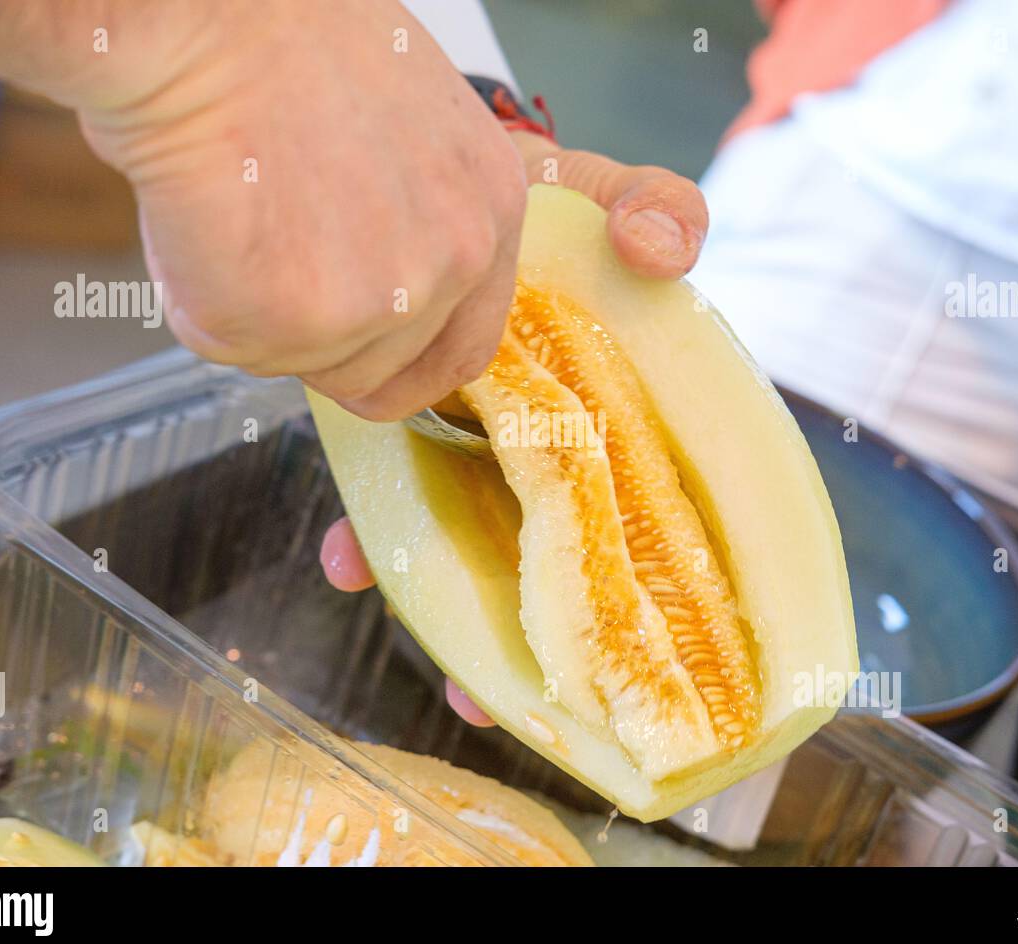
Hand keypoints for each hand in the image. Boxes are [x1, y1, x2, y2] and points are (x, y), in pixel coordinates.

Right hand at [0, 0, 527, 421]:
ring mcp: (381, 300)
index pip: (463, 351)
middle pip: (381, 375)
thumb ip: (416, 221)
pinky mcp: (294, 320)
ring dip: (255, 314)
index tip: (362, 359)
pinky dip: (196, 299)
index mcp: (491, 211)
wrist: (206, 13)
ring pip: (301, 364)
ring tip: (237, 212)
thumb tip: (377, 282)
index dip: (402, 366)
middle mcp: (454, 263)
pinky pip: (231, 343)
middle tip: (270, 265)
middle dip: (318, 343)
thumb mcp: (409, 130)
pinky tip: (202, 216)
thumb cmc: (285, 39)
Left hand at [322, 131, 707, 724]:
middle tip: (484, 690)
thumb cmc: (539, 207)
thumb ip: (657, 210)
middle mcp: (548, 450)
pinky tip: (349, 560)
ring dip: (432, 600)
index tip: (601, 639)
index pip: (631, 512)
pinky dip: (371, 544)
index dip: (616, 589)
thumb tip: (668, 254)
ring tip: (407, 628)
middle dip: (522, 629)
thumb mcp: (605, 200)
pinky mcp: (401, 439)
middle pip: (550, 561)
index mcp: (607, 415)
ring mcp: (474, 453)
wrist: (429, 179)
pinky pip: (390, 511)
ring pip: (465, 552)